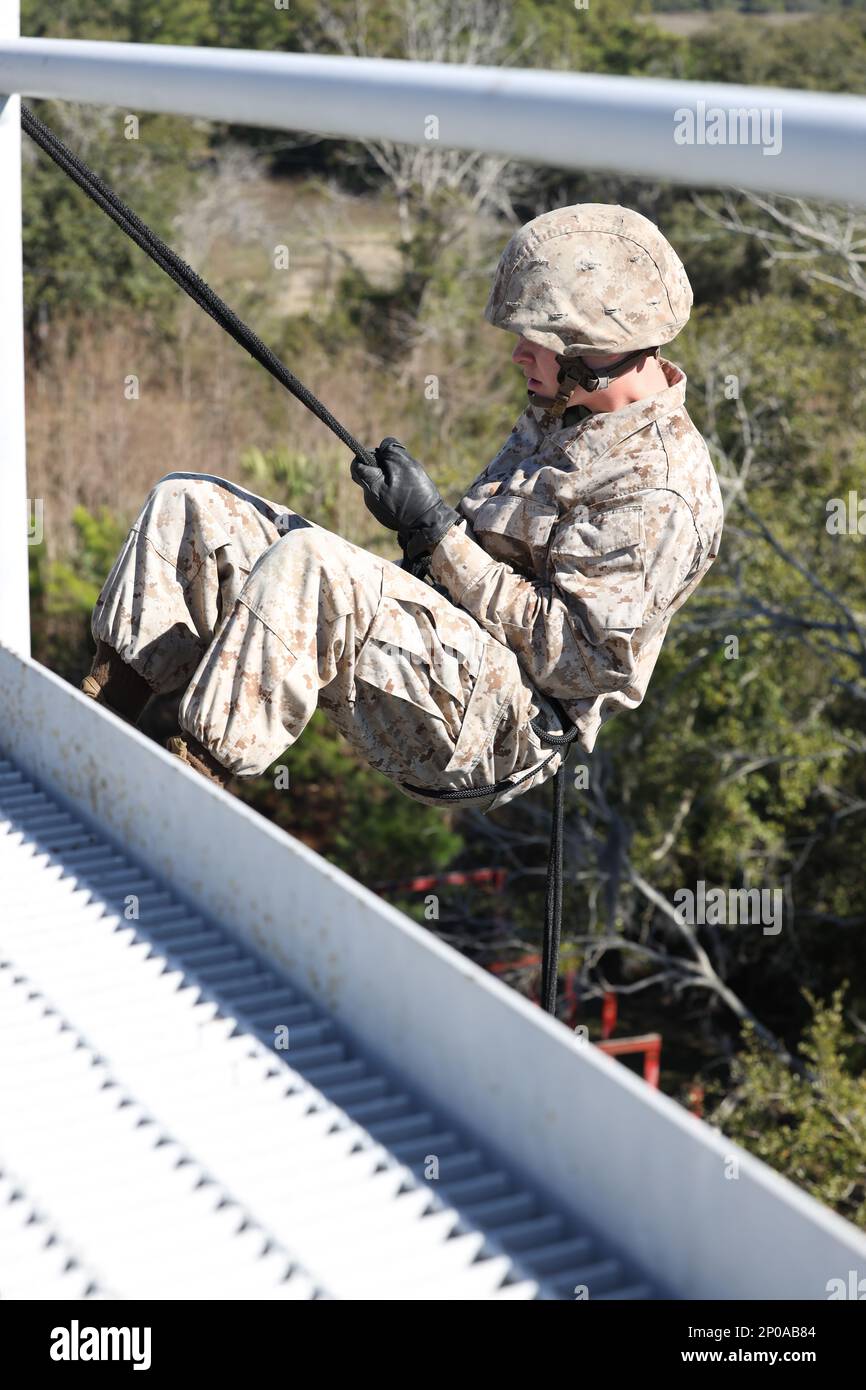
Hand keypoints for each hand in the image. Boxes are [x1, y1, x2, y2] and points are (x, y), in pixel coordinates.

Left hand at [351, 437, 458, 554]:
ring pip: (378, 485)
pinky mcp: (385, 515)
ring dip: (390, 479)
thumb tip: (382, 447)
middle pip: (368, 474)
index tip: (383, 455)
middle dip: (382, 467)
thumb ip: (391, 450)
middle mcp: (369, 499)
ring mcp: (376, 509)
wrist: (428, 523)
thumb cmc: (417, 494)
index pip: (357, 465)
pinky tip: (408, 495)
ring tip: (408, 484)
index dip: (368, 455)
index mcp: (371, 486)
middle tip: (399, 468)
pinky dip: (394, 491)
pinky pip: (385, 497)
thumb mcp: (406, 465)